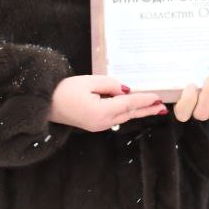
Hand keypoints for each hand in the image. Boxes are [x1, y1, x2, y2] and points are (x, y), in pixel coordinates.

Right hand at [48, 75, 164, 131]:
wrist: (46, 105)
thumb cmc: (64, 90)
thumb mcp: (88, 81)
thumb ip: (110, 85)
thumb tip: (125, 90)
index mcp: (100, 111)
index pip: (128, 104)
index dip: (144, 100)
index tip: (157, 97)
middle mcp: (102, 122)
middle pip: (129, 114)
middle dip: (147, 109)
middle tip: (163, 108)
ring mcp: (98, 126)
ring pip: (124, 117)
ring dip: (139, 111)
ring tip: (154, 108)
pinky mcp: (95, 125)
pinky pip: (116, 118)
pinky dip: (128, 112)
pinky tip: (135, 108)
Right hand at [173, 74, 208, 121]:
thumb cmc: (204, 74)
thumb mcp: (194, 72)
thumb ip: (190, 73)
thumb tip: (184, 63)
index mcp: (187, 106)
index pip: (182, 113)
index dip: (187, 100)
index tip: (192, 85)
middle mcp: (202, 113)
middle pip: (201, 113)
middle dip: (208, 93)